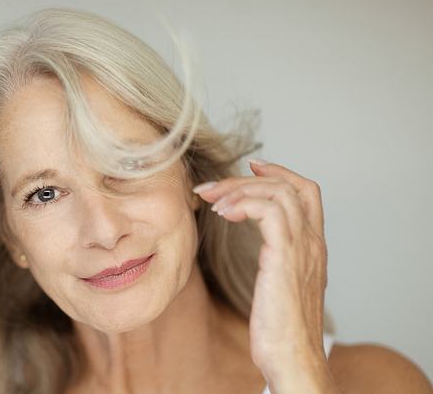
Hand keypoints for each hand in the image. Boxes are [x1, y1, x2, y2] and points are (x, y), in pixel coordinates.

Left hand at [193, 159, 336, 392]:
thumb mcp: (280, 287)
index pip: (307, 192)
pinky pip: (269, 211)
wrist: (292, 358)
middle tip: (210, 186)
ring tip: (211, 201)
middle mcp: (312, 243)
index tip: (251, 166)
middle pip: (289, 186)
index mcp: (313, 247)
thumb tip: (259, 251)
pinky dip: (243, 204)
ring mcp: (302, 249)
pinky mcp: (285, 258)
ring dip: (238, 189)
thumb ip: (277, 261)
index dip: (280, 172)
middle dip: (245, 179)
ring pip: (278, 193)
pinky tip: (222, 215)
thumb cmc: (281, 330)